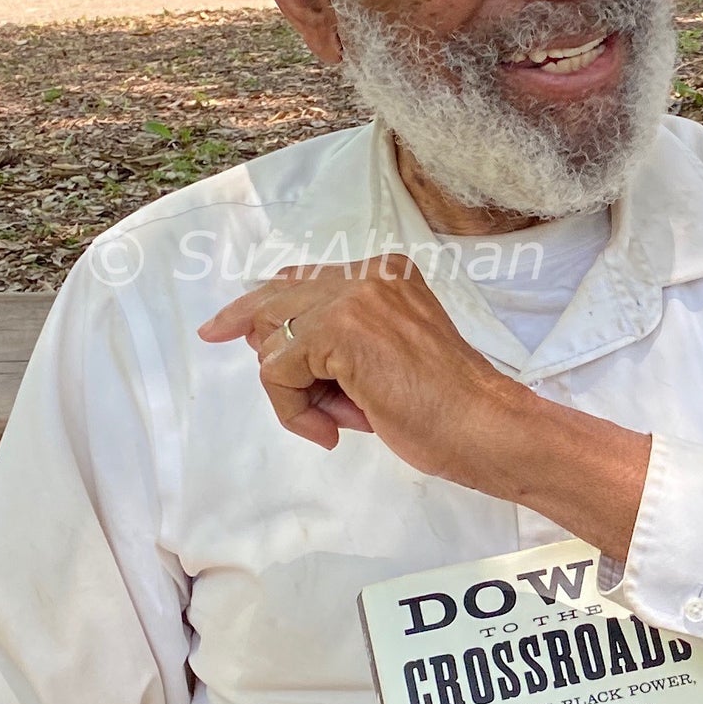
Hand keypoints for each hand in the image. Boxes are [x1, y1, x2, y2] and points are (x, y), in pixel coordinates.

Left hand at [197, 256, 651, 560]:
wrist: (483, 426)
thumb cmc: (443, 410)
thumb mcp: (382, 362)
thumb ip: (335, 344)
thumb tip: (266, 348)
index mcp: (386, 275)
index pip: (303, 281)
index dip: (260, 307)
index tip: (222, 327)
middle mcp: (369, 274)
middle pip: (275, 296)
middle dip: (256, 339)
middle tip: (219, 340)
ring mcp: (355, 297)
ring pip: (274, 342)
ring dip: (294, 394)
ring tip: (339, 421)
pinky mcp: (341, 328)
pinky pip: (278, 370)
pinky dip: (295, 408)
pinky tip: (334, 429)